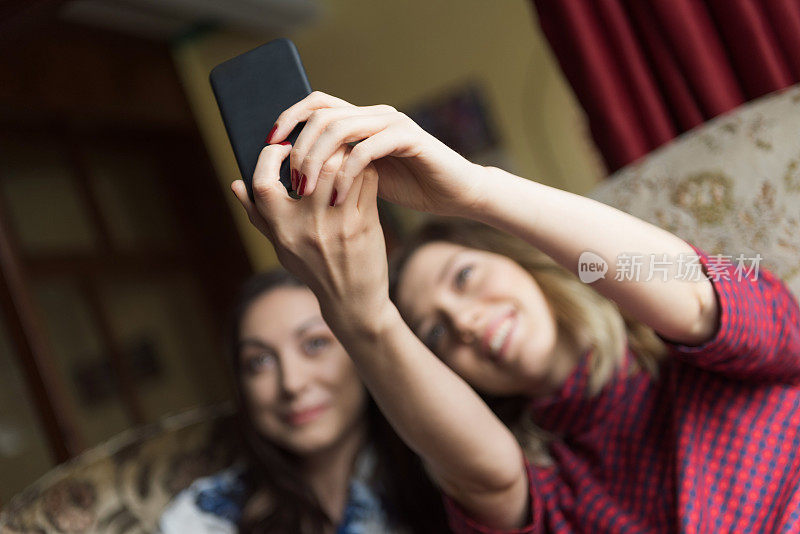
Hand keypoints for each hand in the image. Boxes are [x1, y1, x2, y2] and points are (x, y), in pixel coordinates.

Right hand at [231, 142, 392, 332]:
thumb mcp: (280, 246)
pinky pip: (366, 181)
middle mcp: (307, 226)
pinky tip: (361, 172)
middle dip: (317, 148)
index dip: (269, 157)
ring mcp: (338, 225)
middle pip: (311, 166)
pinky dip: (364, 170)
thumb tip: (236, 184)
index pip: (263, 182)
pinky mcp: (364, 224)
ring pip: (342, 167)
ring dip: (344, 155)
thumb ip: (258, 216)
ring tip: (343, 155)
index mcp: (281, 229)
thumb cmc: (313, 269)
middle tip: (322, 143)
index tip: (282, 148)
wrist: (352, 300)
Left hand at [268, 91, 482, 215]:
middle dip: (300, 147)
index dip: (290, 117)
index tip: (269, 142)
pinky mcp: (409, 138)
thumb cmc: (410, 187)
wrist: (454, 194)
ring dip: (318, 160)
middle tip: (292, 181)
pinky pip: (368, 149)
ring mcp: (392, 123)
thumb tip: (294, 173)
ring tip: (308, 190)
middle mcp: (375, 114)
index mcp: (361, 120)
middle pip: (323, 115)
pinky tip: (337, 197)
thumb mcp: (363, 177)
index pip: (317, 104)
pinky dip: (347, 173)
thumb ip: (336, 167)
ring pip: (341, 128)